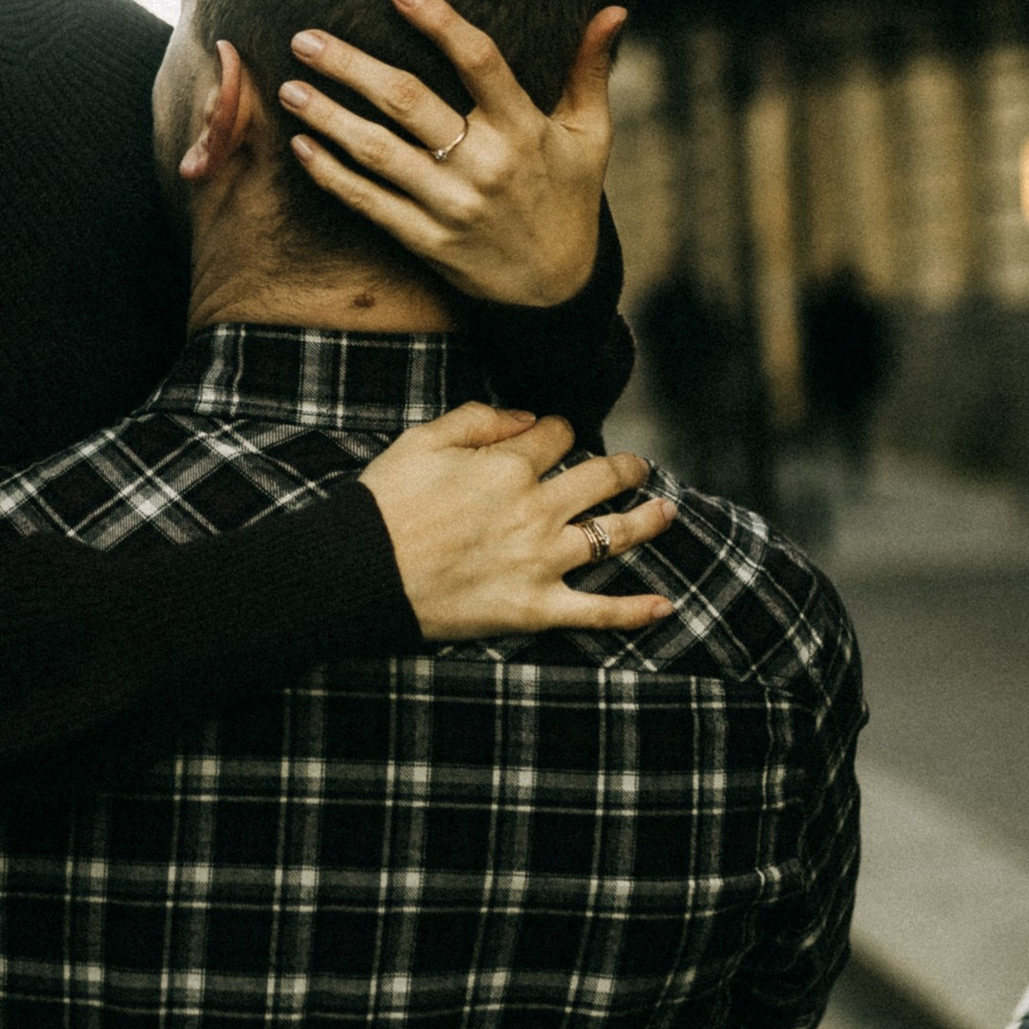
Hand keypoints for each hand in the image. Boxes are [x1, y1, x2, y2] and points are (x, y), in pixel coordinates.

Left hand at [280, 0, 627, 309]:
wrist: (558, 290)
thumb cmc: (570, 197)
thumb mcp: (590, 135)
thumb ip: (590, 70)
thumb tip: (614, 8)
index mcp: (524, 129)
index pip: (479, 61)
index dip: (439, 22)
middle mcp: (484, 165)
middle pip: (408, 103)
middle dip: (350, 66)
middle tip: (305, 37)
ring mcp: (451, 206)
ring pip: (378, 151)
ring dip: (328, 117)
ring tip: (289, 86)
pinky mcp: (427, 242)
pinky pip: (369, 203)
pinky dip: (332, 174)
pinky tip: (301, 146)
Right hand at [360, 406, 673, 639]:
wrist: (360, 574)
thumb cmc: (384, 504)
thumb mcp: (421, 440)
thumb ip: (478, 420)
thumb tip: (527, 416)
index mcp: (508, 465)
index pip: (557, 435)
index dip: (561, 429)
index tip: (558, 435)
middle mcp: (536, 509)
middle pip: (601, 478)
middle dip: (624, 469)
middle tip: (638, 468)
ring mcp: (542, 561)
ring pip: (614, 535)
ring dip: (648, 521)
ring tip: (668, 511)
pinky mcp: (536, 608)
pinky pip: (597, 611)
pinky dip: (634, 611)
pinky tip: (665, 606)